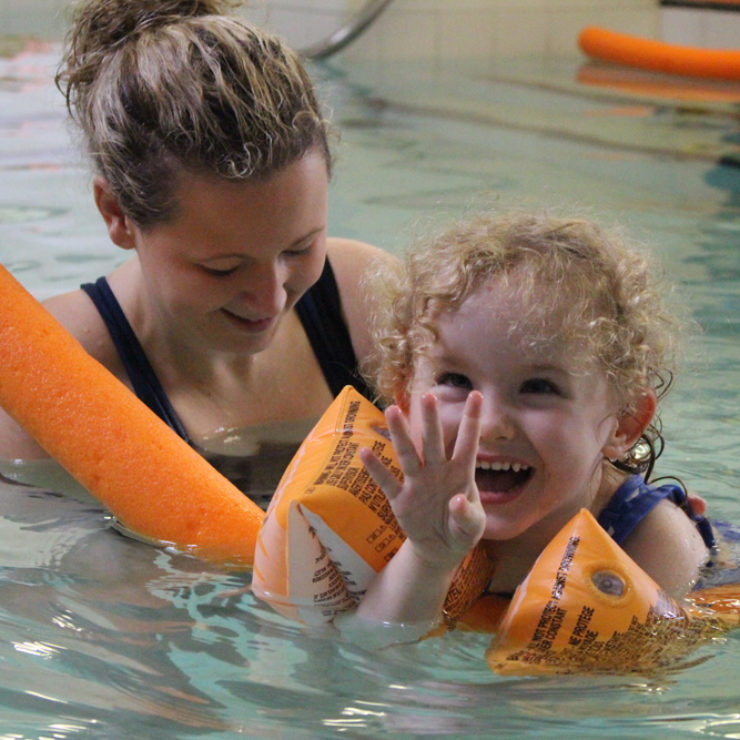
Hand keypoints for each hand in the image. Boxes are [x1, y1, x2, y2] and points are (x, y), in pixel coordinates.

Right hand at [359, 391, 485, 569]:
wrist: (441, 550)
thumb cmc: (462, 530)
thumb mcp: (473, 528)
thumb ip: (467, 516)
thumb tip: (456, 500)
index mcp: (461, 474)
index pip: (468, 442)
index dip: (472, 420)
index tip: (476, 394)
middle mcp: (438, 471)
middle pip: (433, 442)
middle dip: (431, 420)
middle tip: (428, 396)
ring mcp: (417, 483)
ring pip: (408, 454)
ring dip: (400, 434)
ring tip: (392, 410)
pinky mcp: (401, 499)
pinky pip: (387, 482)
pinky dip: (376, 469)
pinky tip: (364, 452)